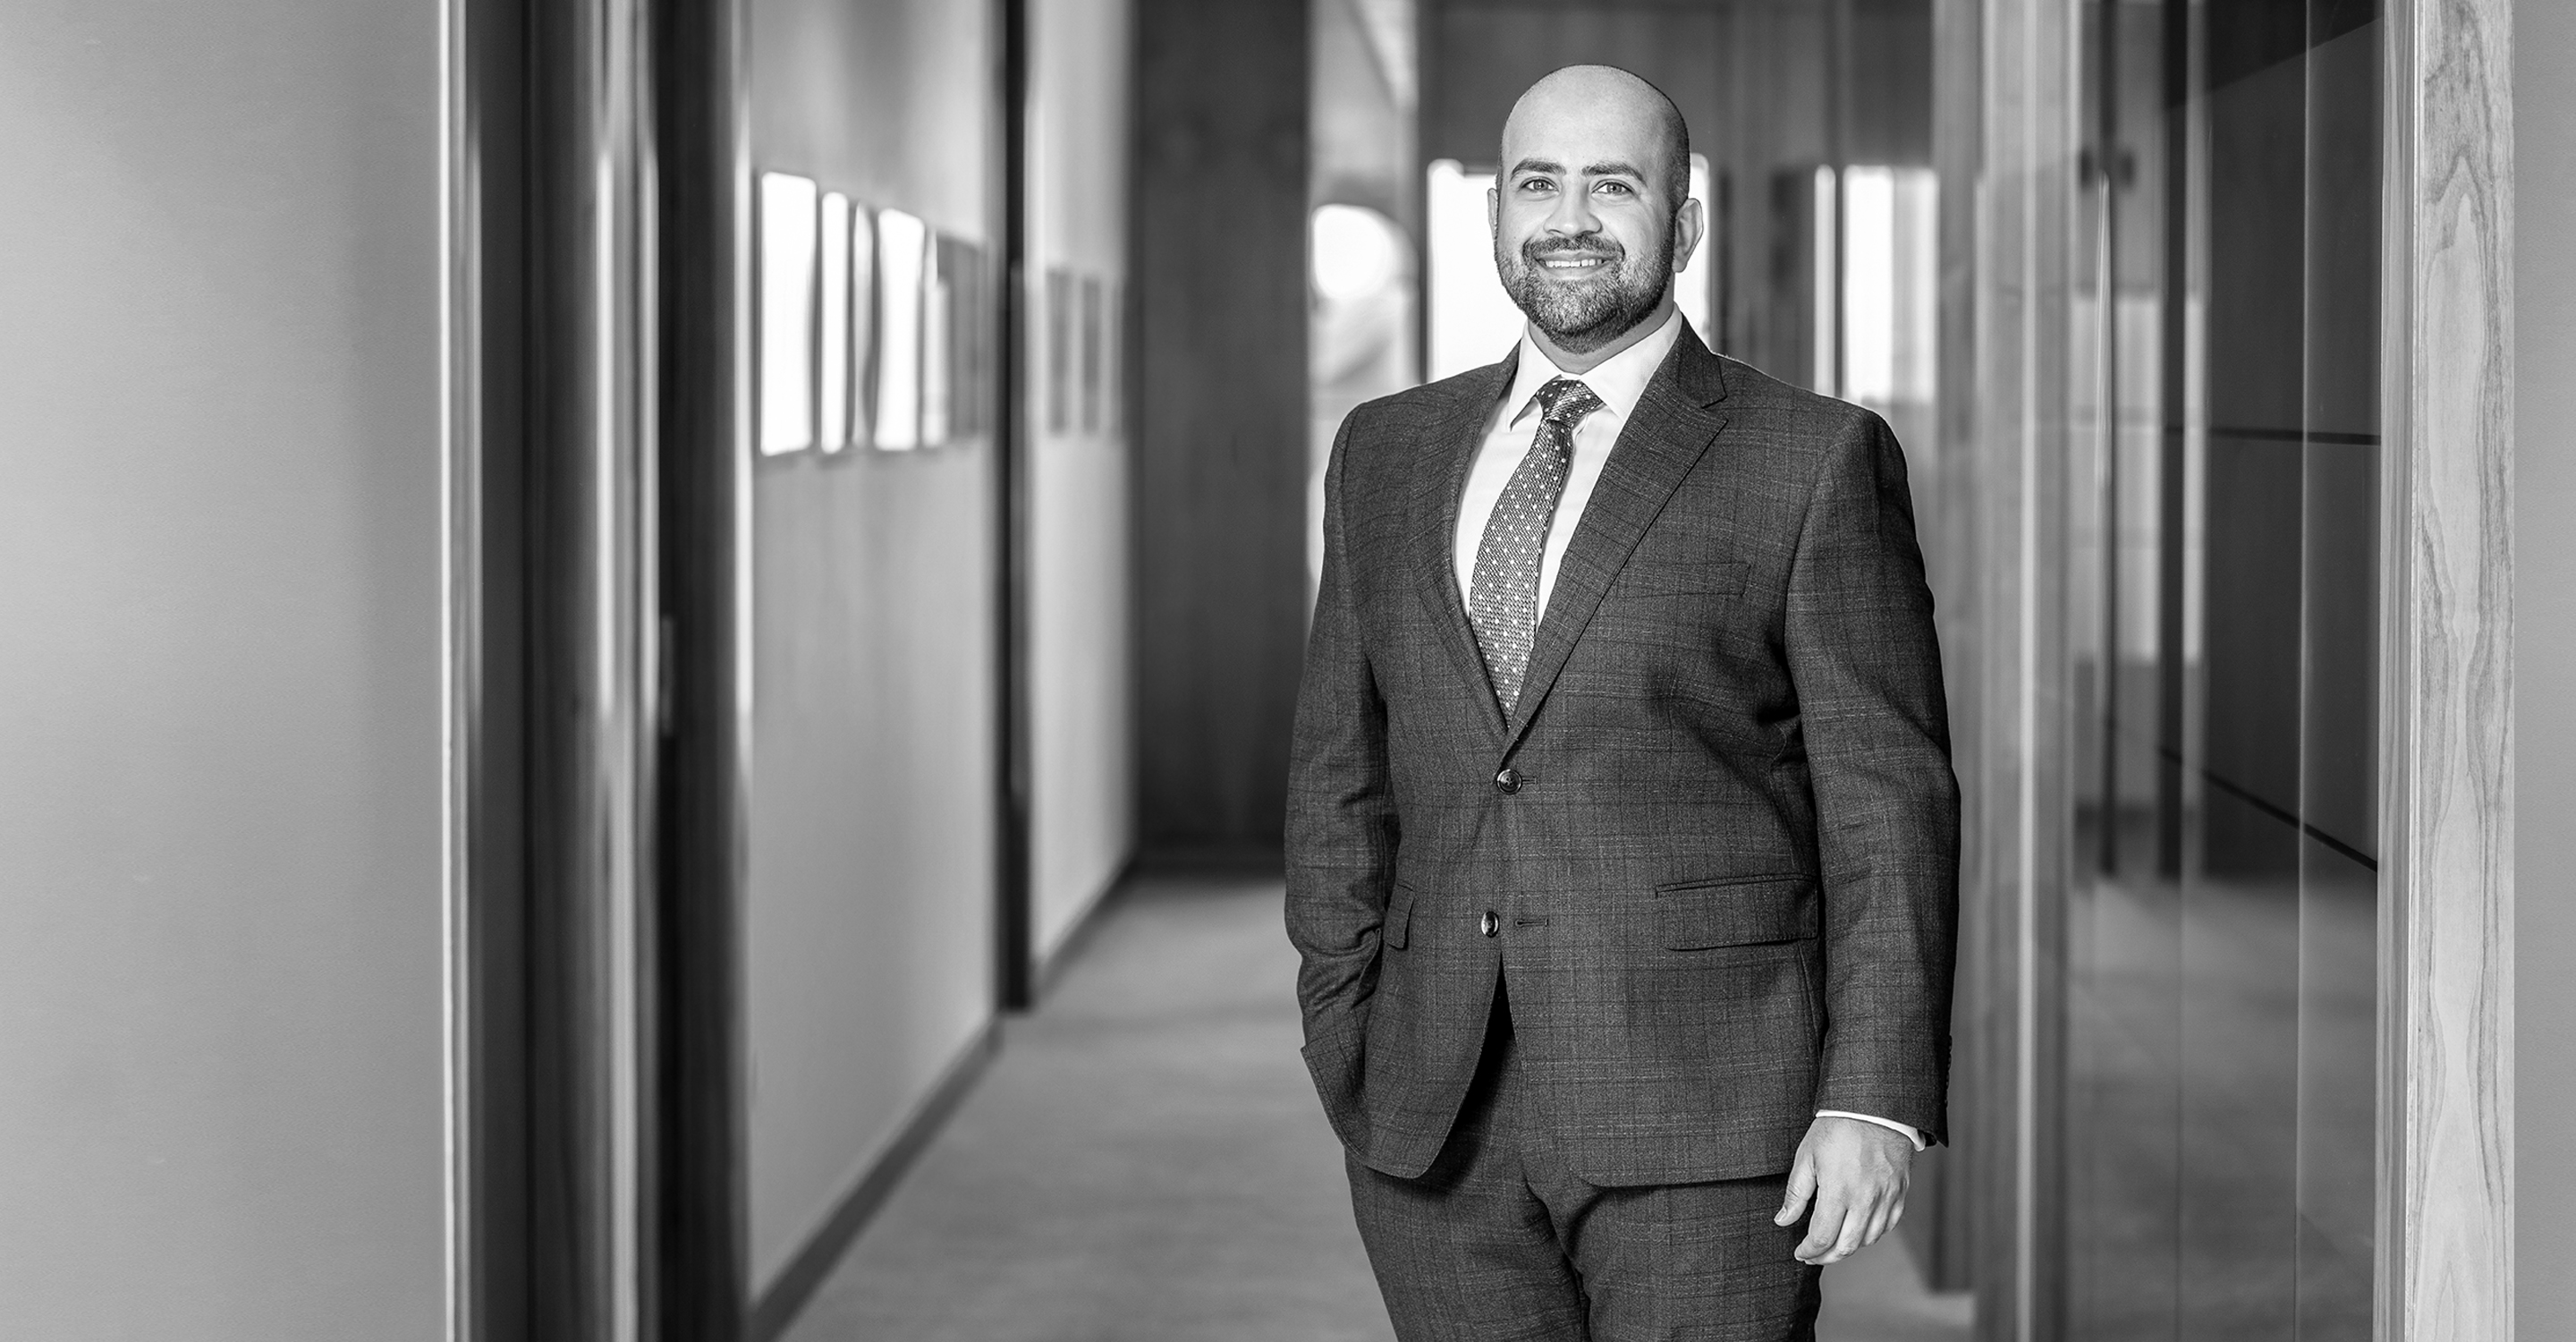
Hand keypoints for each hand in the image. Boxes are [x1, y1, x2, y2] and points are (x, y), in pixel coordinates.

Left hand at [1772, 1115, 1913, 1264]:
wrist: (1875, 1107)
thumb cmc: (1837, 1128)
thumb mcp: (1807, 1156)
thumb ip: (1796, 1193)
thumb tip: (1783, 1220)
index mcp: (1839, 1192)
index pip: (1822, 1237)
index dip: (1809, 1251)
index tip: (1800, 1252)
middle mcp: (1865, 1200)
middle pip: (1846, 1246)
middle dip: (1826, 1257)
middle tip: (1814, 1255)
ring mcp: (1886, 1197)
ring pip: (1869, 1239)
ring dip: (1849, 1247)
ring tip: (1833, 1242)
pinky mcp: (1900, 1192)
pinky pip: (1888, 1225)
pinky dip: (1872, 1234)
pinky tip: (1858, 1230)